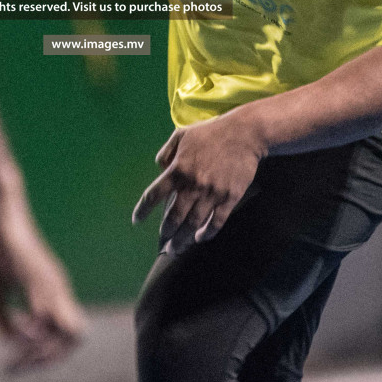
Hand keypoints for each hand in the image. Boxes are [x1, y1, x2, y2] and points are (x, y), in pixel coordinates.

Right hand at [0, 193, 85, 372]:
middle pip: (73, 341)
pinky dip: (39, 335)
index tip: (9, 366)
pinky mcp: (37, 274)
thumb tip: (12, 345)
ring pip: (69, 333)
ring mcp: (49, 281)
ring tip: (12, 359)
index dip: (40, 358)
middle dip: (45, 362)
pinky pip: (49, 312)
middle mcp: (55, 289)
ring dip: (41, 354)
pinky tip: (20, 339)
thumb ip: (1, 318)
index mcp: (47, 293)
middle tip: (12, 367)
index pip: (61, 337)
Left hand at [132, 110, 265, 254]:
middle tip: (164, 243)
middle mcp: (193, 185)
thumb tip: (160, 170)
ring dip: (183, 239)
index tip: (136, 221)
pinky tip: (200, 238)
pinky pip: (216, 222)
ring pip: (193, 224)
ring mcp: (212, 193)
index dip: (143, 210)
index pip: (154, 195)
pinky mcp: (230, 198)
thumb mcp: (182, 135)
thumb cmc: (211, 133)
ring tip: (178, 248)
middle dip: (167, 233)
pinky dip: (207, 233)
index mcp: (178, 169)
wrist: (245, 134)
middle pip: (174, 217)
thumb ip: (166, 152)